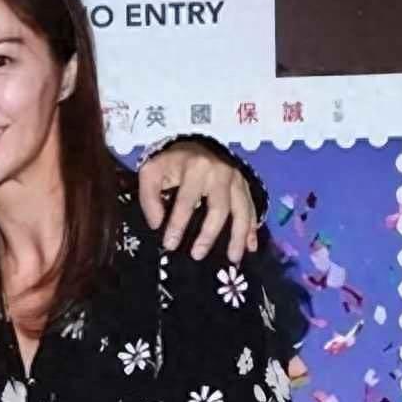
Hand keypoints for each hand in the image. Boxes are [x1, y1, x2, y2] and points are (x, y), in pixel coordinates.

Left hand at [138, 139, 257, 262]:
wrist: (193, 143)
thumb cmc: (170, 161)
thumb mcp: (151, 172)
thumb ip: (149, 198)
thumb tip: (157, 225)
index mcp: (195, 167)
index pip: (186, 201)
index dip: (178, 225)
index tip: (170, 244)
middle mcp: (220, 172)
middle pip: (218, 208)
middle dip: (208, 234)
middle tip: (197, 255)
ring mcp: (235, 178)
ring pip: (241, 210)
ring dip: (238, 236)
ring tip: (233, 258)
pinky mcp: (243, 183)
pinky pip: (251, 207)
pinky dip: (252, 228)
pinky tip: (250, 246)